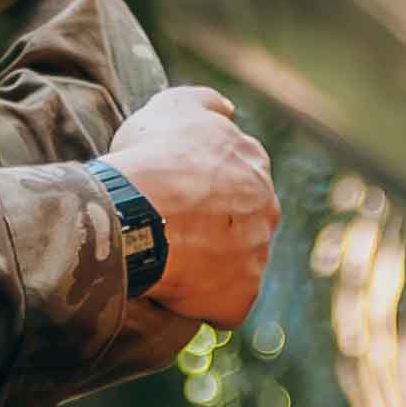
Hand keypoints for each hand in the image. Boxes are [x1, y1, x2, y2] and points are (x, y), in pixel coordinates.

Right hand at [108, 83, 282, 330]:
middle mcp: (267, 208)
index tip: (176, 190)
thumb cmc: (151, 158)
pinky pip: (227, 303)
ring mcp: (258, 254)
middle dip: (214, 224)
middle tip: (172, 225)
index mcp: (254, 163)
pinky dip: (206, 300)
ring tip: (169, 256)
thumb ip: (204, 103)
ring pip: (237, 261)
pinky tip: (178, 288)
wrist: (138, 213)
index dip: (203, 184)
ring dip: (210, 261)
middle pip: (243, 219)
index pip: (237, 174)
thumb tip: (228, 109)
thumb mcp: (173, 108)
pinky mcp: (242, 296)